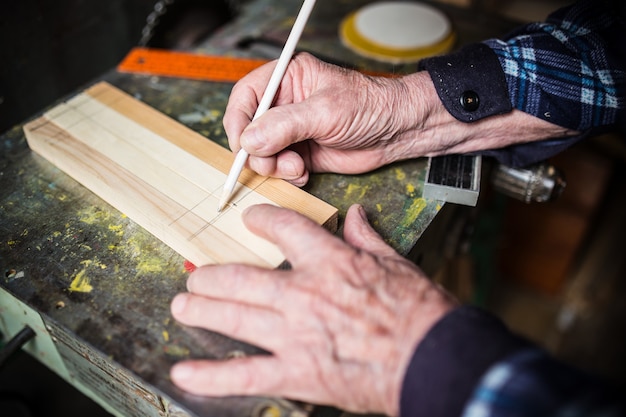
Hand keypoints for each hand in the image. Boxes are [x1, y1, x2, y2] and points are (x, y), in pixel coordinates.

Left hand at [170, 204, 457, 415]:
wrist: (434, 359)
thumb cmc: (419, 311)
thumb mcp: (395, 263)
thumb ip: (367, 238)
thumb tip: (356, 214)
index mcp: (330, 262)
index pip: (284, 229)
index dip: (261, 220)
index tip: (250, 220)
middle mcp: (303, 294)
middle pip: (240, 277)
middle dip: (211, 275)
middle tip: (197, 274)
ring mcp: (295, 335)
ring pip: (233, 317)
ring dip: (201, 309)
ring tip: (182, 304)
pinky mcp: (297, 373)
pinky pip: (244, 374)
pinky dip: (211, 376)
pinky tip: (184, 374)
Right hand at [224, 53, 575, 185]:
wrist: (398, 132)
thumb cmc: (370, 107)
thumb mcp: (326, 111)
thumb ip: (285, 124)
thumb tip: (250, 139)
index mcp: (287, 79)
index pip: (246, 96)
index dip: (238, 120)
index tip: (242, 144)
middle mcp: (286, 104)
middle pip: (249, 129)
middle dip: (258, 150)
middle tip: (275, 161)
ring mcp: (293, 131)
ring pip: (263, 153)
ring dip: (274, 166)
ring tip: (296, 166)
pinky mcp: (302, 153)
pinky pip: (280, 168)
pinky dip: (287, 176)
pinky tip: (304, 172)